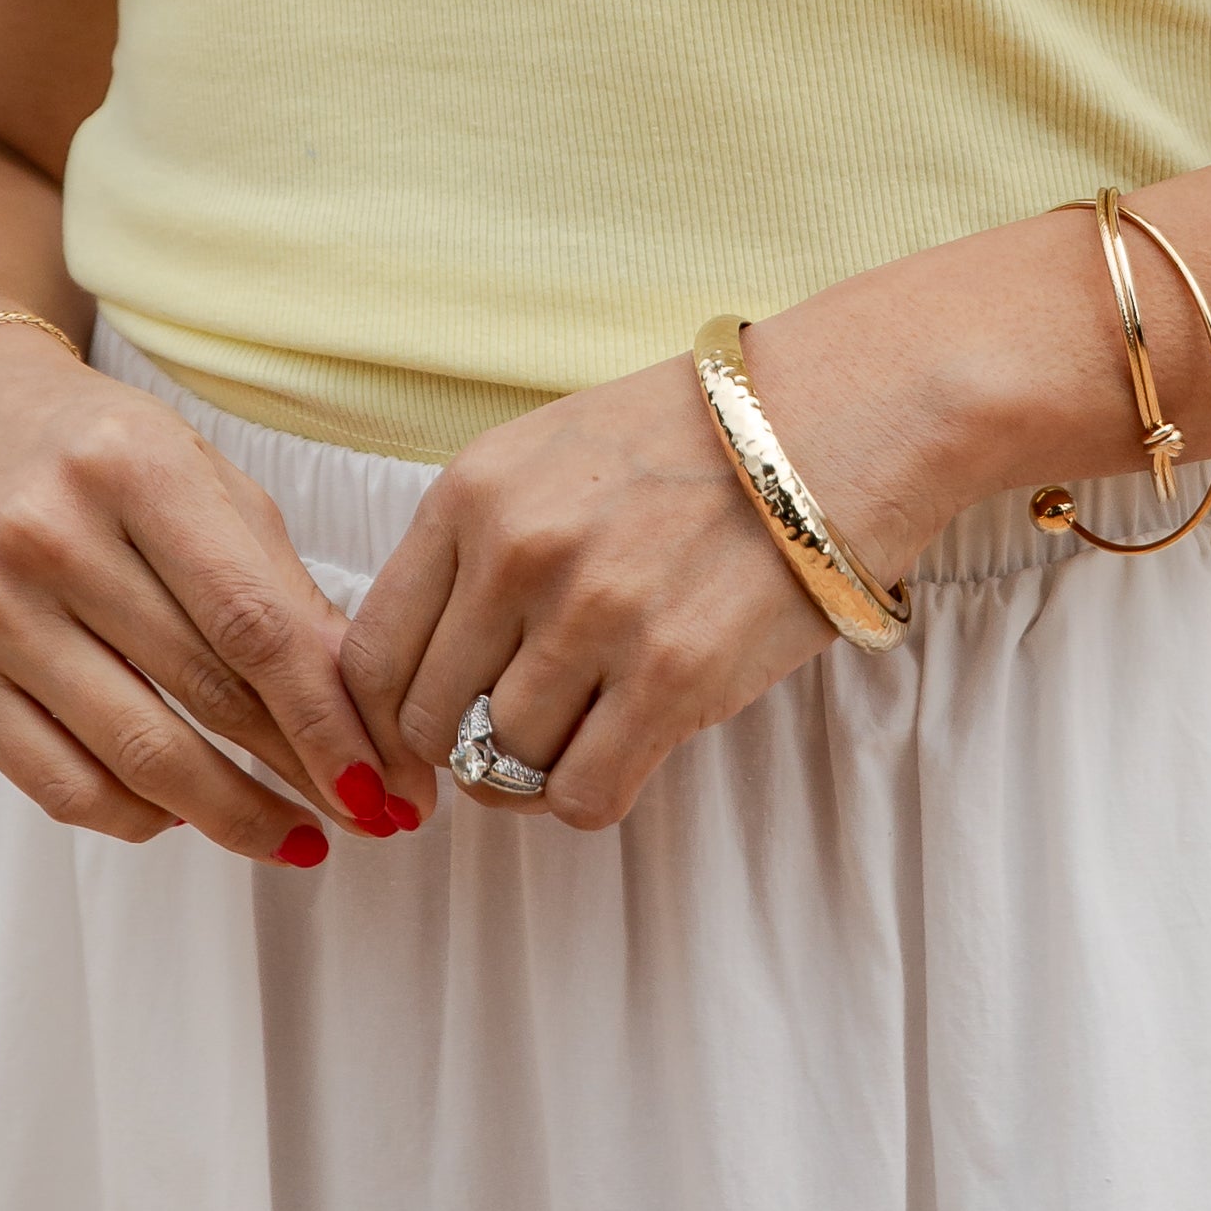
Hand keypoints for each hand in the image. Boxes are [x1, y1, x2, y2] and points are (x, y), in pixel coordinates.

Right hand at [0, 329, 426, 866]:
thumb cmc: (95, 449)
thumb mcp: (197, 473)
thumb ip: (273, 579)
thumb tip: (354, 703)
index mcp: (133, 466)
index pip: (252, 623)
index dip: (323, 716)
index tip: (379, 779)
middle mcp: (49, 535)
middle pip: (201, 693)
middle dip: (295, 771)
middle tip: (358, 817)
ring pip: (135, 755)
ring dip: (229, 815)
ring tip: (289, 835)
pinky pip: (59, 785)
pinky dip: (136, 815)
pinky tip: (183, 814)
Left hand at [340, 334, 934, 830]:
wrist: (838, 415)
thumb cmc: (697, 437)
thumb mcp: (553, 454)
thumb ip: (481, 547)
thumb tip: (428, 673)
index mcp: (476, 492)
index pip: (371, 652)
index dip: (382, 721)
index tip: (411, 746)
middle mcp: (519, 554)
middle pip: (432, 721)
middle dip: (461, 750)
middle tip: (507, 745)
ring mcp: (594, 617)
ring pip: (506, 764)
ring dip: (538, 768)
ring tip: (588, 727)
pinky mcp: (671, 677)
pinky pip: (584, 796)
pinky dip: (591, 793)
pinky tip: (627, 747)